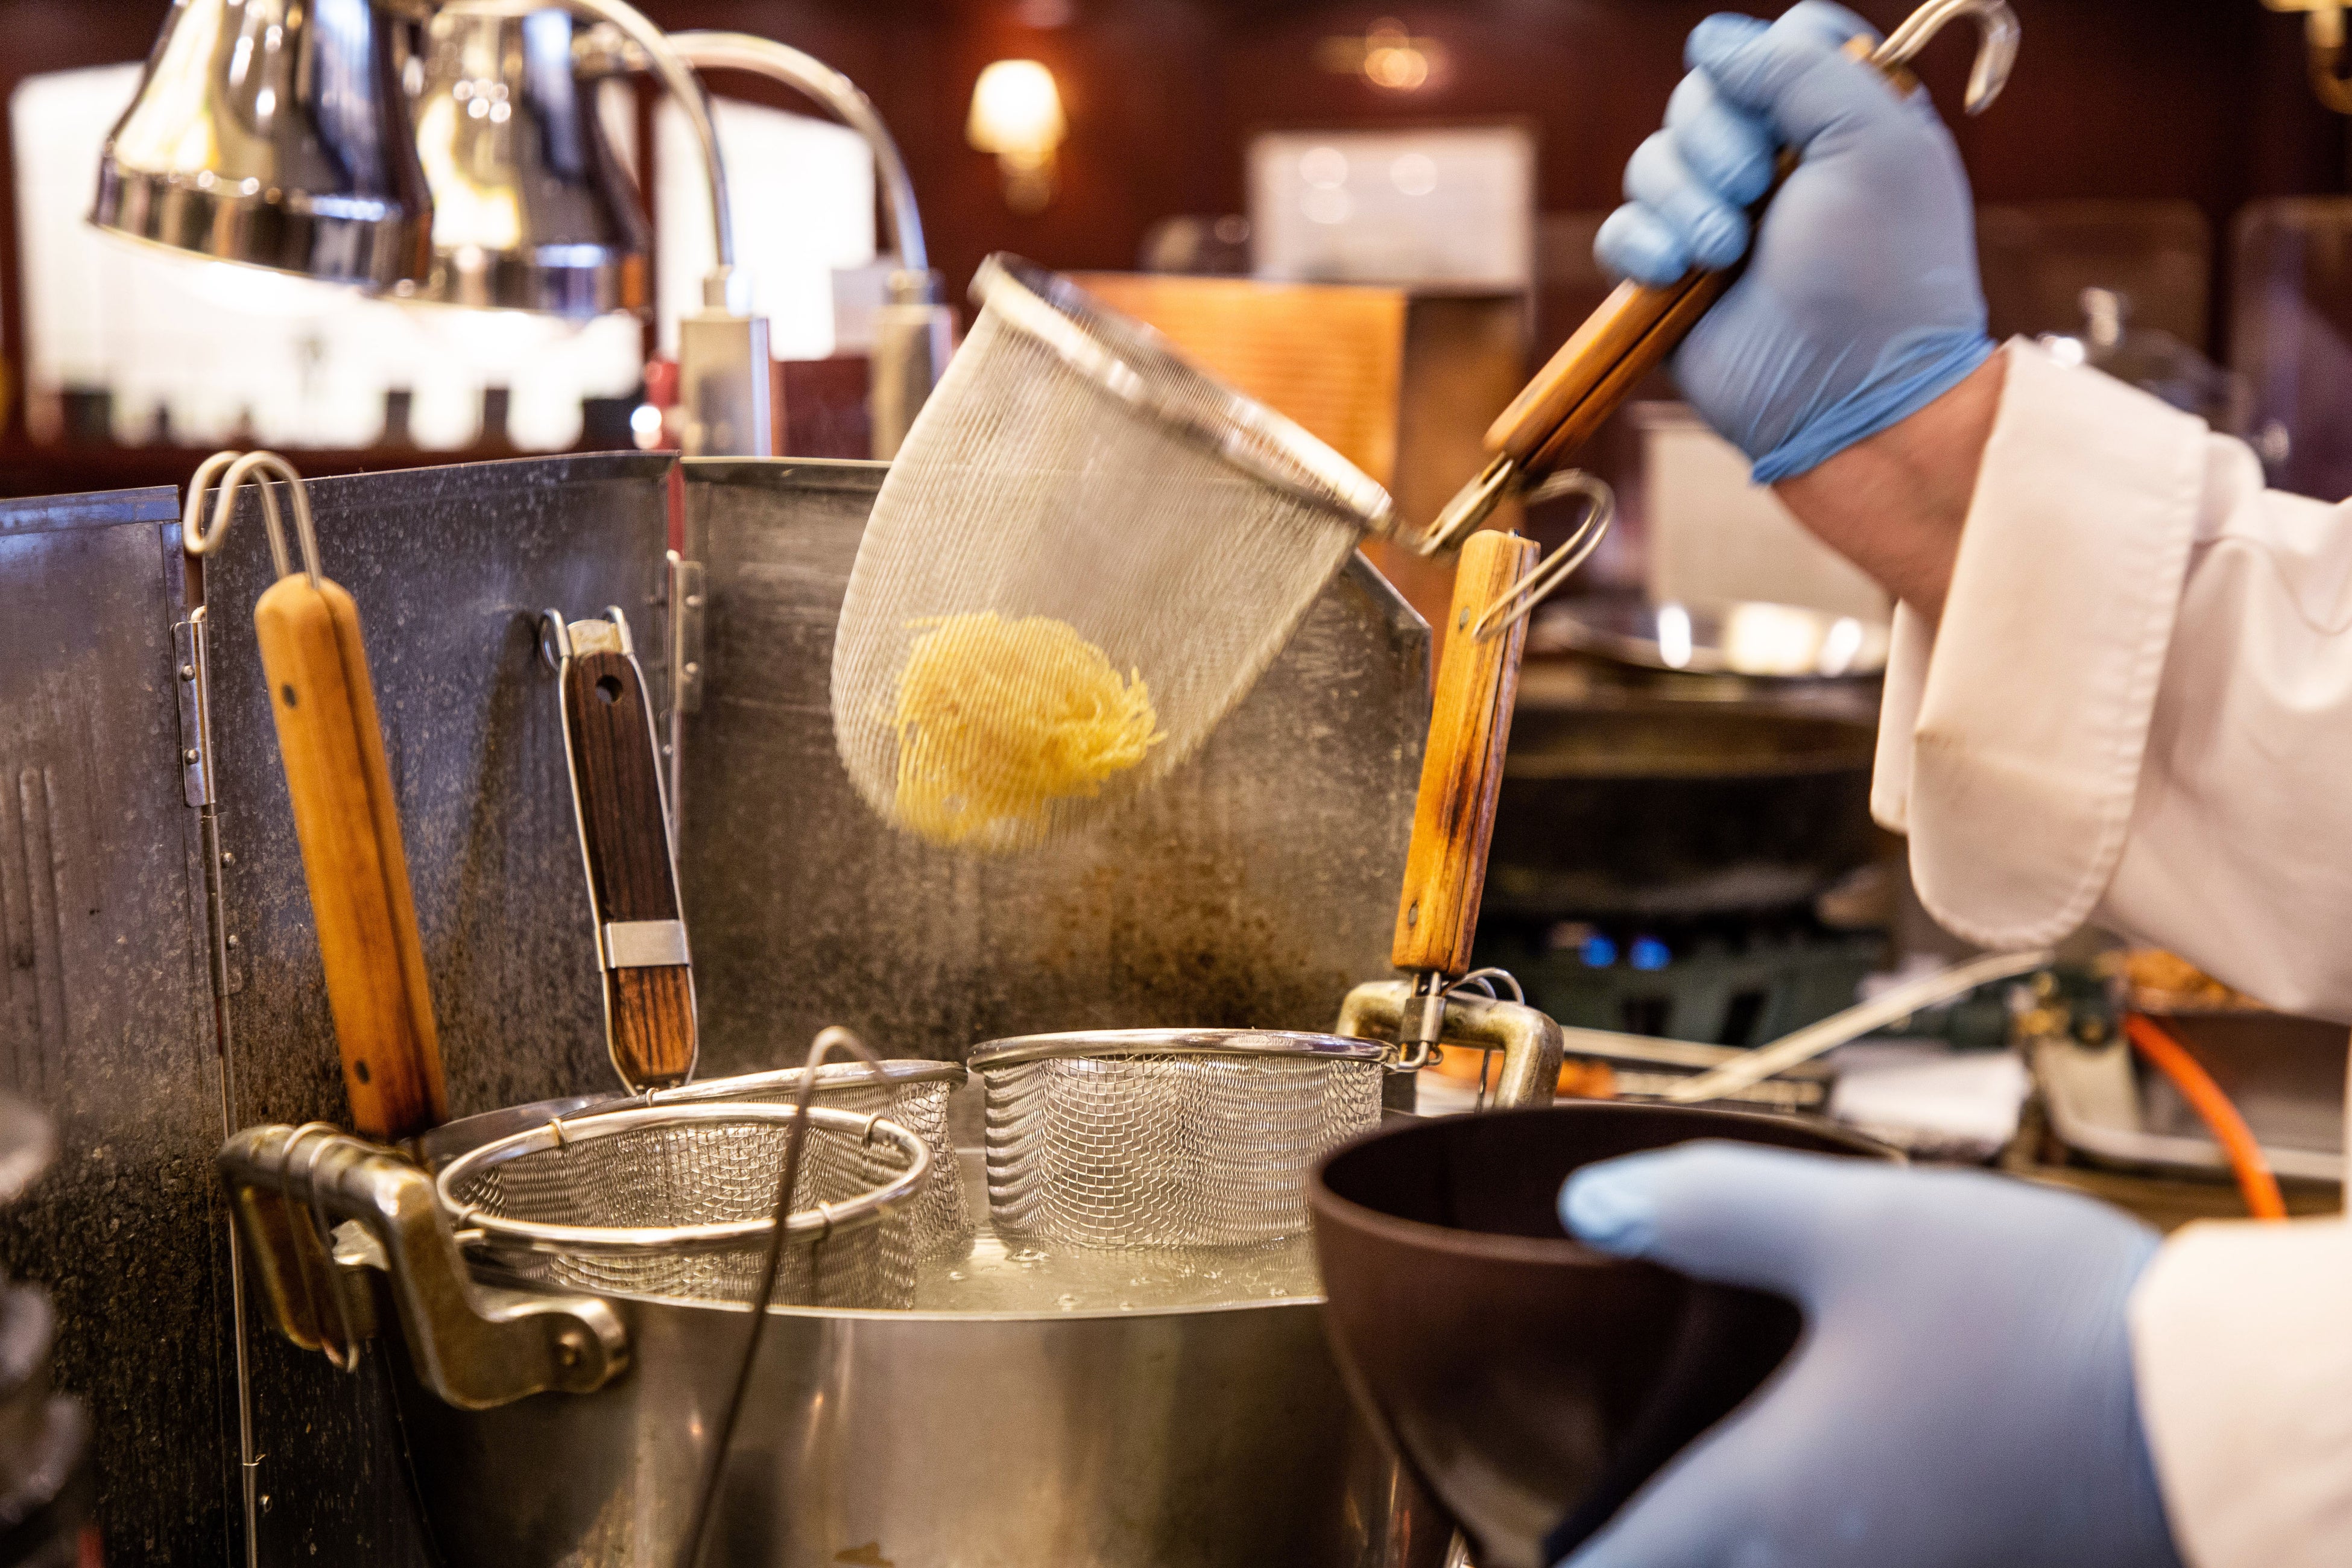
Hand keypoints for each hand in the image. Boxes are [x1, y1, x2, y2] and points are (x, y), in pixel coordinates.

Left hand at [1557, 1144, 2183, 1567]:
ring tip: (1691, 1510)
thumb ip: (1703, 1210)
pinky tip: (1818, 1498)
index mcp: (1764, 1502)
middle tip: (1589, 1526)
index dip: (1553, 1559)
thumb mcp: (1848, 1224)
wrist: (2215, 1409)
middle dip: (1635, 1557)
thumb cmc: (2033, 1317)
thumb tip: (1584, 1200)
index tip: (1521, 1539)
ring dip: (1725, 1553)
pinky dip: (1808, 1550)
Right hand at [1595, 2, 1993, 482]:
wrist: (1846, 394)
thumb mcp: (1873, 140)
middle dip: (1715, 140)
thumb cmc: (1881, 270)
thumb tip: (1709, 41)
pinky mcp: (1672, 279)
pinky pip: (1622, 231)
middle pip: (1703, 94)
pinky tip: (1676, 275)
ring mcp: (1719, 220)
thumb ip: (1799, 66)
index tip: (1785, 108)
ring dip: (1681, 201)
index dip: (1770, 60)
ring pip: (1654, 161)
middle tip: (1754, 193)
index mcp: (1842, 119)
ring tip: (1725, 253)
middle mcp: (1778, 162)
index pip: (1787, 38)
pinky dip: (1641, 246)